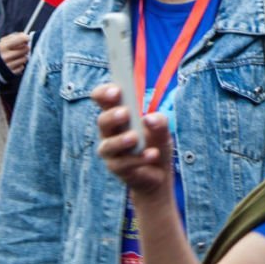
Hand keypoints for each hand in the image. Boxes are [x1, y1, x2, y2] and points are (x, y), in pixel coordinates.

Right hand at [0, 32, 29, 74]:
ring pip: (25, 58)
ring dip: (22, 56)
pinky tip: (13, 63)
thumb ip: (11, 38)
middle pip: (26, 49)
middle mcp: (6, 56)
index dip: (26, 38)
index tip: (26, 38)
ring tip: (15, 56)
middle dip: (24, 47)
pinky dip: (19, 65)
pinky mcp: (11, 73)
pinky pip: (22, 67)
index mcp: (2, 47)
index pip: (21, 39)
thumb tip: (24, 36)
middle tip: (21, 48)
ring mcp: (9, 66)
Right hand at [94, 85, 173, 199]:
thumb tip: (150, 119)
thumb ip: (160, 121)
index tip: (116, 90)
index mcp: (116, 114)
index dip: (105, 93)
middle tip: (125, 113)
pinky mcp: (116, 168)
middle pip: (102, 121)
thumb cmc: (154, 142)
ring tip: (134, 137)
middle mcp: (109, 131)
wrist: (158, 172)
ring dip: (121, 140)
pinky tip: (152, 154)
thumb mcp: (162, 130)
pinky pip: (123, 163)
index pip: (102, 99)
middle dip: (112, 116)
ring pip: (107, 145)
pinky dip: (139, 158)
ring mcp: (110, 151)